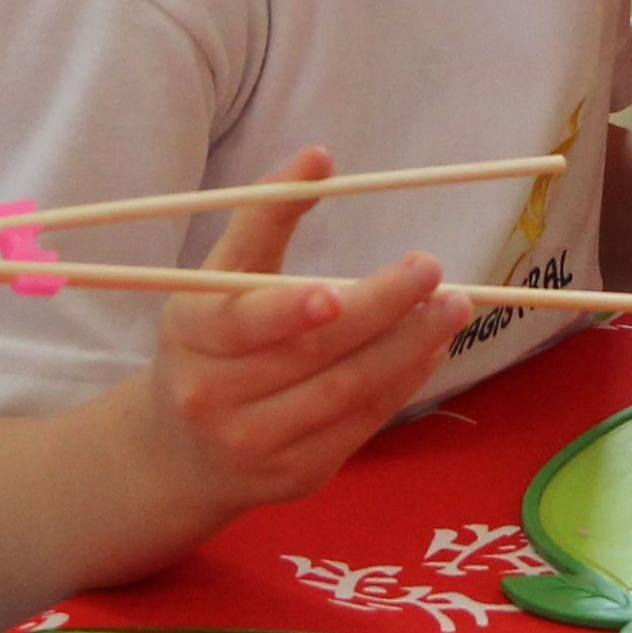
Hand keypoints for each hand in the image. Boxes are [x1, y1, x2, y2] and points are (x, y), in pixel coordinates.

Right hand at [138, 145, 471, 516]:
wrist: (178, 453)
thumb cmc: (210, 340)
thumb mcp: (216, 276)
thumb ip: (266, 215)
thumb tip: (320, 155)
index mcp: (190, 336)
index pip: (241, 323)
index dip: (289, 309)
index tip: (336, 290)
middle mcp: (214, 397)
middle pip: (310, 355)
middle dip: (379, 310)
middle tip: (431, 268)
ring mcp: (255, 444)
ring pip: (345, 391)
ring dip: (407, 346)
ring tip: (452, 306)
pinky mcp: (295, 477)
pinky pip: (359, 424)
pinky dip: (402, 383)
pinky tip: (431, 348)